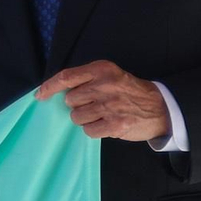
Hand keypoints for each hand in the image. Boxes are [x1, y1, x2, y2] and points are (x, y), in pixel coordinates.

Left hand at [37, 60, 170, 141]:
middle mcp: (105, 85)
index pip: (67, 77)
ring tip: (101, 115)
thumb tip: (55, 92)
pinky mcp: (115, 125)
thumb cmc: (129, 91)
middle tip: (93, 105)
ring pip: (77, 117)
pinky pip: (89, 131)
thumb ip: (87, 80)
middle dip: (77, 105)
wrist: (160, 107)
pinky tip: (106, 124)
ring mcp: (110, 106)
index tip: (40, 95)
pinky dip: (94, 130)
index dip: (49, 87)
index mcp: (102, 69)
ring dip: (85, 119)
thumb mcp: (110, 76)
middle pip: (70, 100)